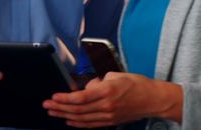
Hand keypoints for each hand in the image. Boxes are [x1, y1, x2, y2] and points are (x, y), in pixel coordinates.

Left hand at [43, 72, 181, 126]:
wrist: (153, 99)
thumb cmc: (137, 84)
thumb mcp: (117, 75)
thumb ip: (99, 81)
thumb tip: (87, 87)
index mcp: (107, 91)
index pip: (81, 97)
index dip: (65, 98)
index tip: (54, 96)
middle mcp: (106, 105)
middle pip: (78, 109)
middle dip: (59, 107)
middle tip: (47, 105)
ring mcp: (108, 116)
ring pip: (81, 118)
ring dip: (65, 115)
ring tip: (53, 112)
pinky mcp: (110, 121)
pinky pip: (90, 124)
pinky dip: (77, 123)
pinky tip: (68, 120)